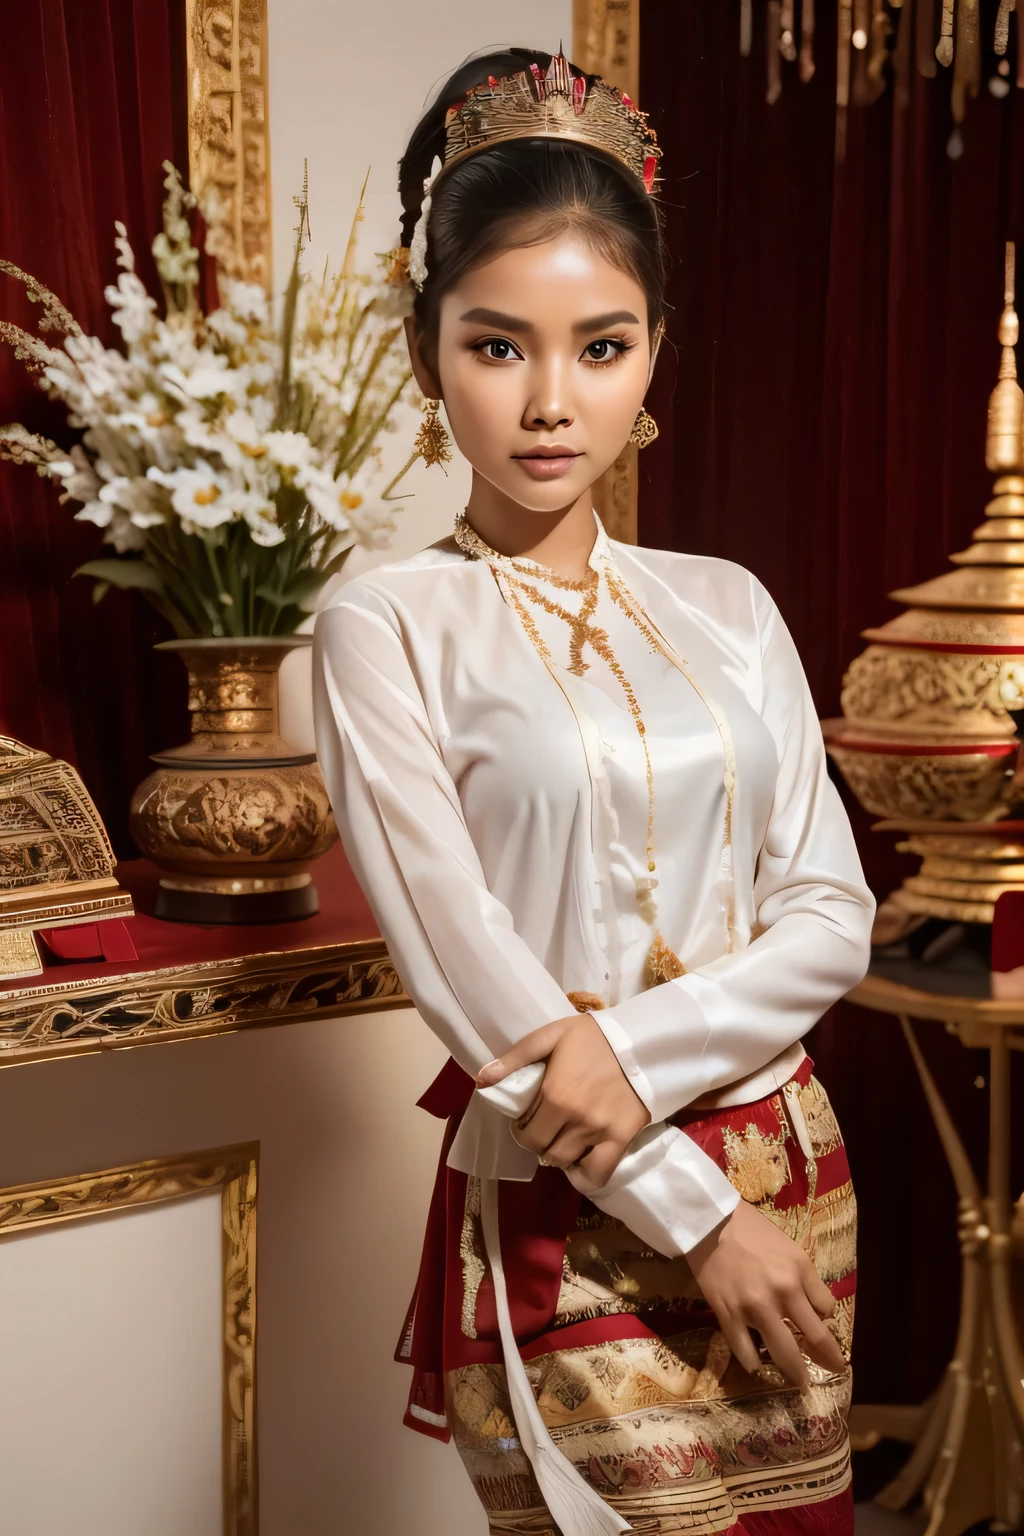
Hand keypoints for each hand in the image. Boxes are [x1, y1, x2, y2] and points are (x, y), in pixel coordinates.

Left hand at [476, 1014, 650, 1190]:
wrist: (643, 1042)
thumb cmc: (594, 1037)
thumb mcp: (551, 1036)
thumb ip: (515, 1058)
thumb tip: (481, 1080)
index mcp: (554, 1094)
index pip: (525, 1133)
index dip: (521, 1129)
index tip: (527, 1120)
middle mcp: (574, 1118)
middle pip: (543, 1151)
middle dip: (538, 1142)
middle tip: (545, 1129)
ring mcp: (598, 1132)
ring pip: (565, 1162)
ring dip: (558, 1155)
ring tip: (563, 1140)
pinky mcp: (621, 1139)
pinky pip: (598, 1174)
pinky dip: (585, 1176)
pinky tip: (581, 1161)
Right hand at [687, 1198, 845, 1386]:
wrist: (709, 1223)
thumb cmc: (752, 1231)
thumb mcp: (790, 1247)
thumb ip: (805, 1279)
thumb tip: (815, 1311)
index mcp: (798, 1272)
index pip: (828, 1309)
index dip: (828, 1320)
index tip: (824, 1327)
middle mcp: (782, 1293)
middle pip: (815, 1339)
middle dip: (828, 1359)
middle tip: (833, 1370)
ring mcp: (754, 1308)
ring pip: (784, 1353)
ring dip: (795, 1372)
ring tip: (798, 1381)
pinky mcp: (728, 1315)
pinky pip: (745, 1351)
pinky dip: (753, 1363)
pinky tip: (756, 1366)